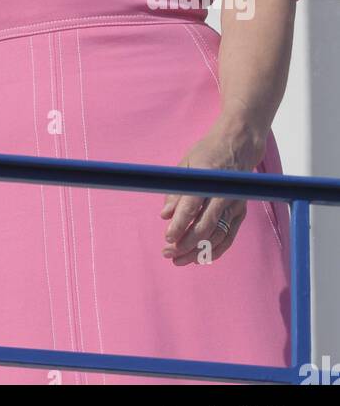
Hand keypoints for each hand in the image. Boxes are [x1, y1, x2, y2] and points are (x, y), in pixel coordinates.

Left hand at [159, 118, 265, 265]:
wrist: (238, 146)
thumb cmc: (207, 153)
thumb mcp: (185, 164)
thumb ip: (176, 191)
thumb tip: (165, 215)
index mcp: (207, 177)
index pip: (191, 206)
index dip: (179, 224)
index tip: (167, 238)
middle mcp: (223, 193)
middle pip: (205, 226)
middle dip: (186, 243)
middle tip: (168, 253)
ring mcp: (234, 204)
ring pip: (217, 235)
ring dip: (198, 251)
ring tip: (180, 259)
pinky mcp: (241, 212)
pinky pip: (229, 236)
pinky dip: (215, 250)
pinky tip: (200, 257)